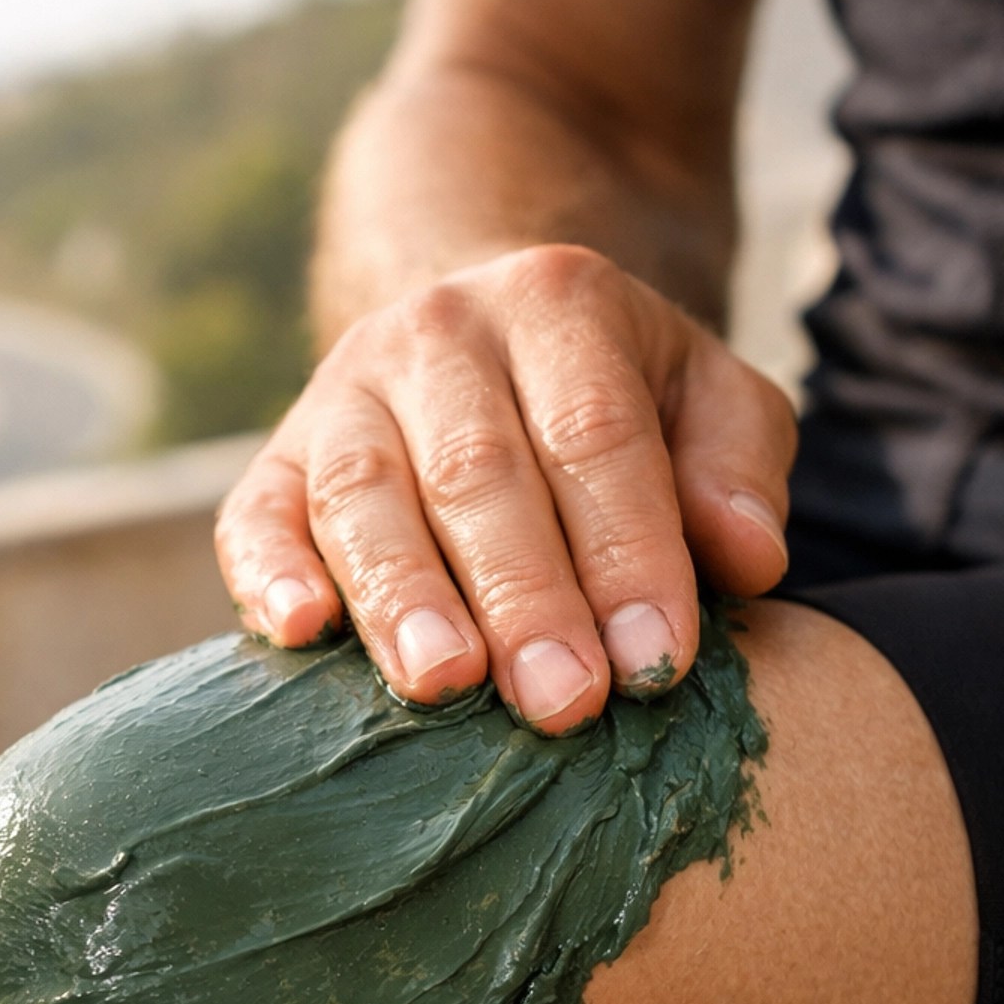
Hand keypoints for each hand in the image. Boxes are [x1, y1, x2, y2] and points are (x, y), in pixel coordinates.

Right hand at [216, 245, 794, 729]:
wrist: (481, 339)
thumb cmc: (613, 400)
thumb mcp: (707, 399)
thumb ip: (738, 466)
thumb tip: (747, 558)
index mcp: (556, 302)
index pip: (596, 434)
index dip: (627, 552)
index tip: (657, 661)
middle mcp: (437, 333)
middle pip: (477, 470)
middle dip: (524, 597)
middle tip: (563, 701)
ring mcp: (343, 393)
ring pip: (365, 494)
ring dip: (403, 597)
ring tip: (444, 685)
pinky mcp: (275, 461)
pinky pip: (256, 516)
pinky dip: (270, 574)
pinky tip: (300, 631)